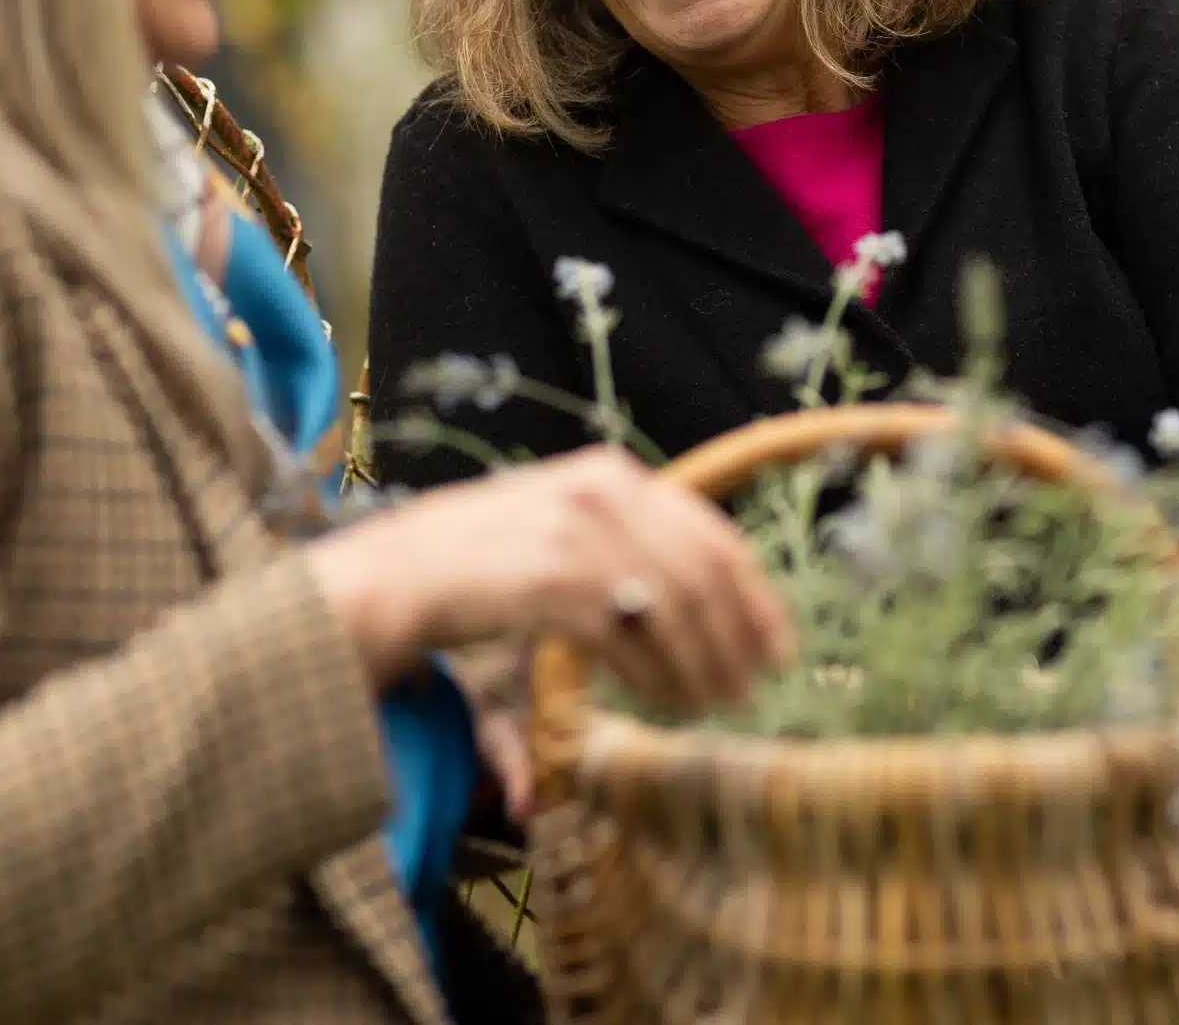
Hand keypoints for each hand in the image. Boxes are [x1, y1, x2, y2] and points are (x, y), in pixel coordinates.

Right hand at [307, 446, 793, 716]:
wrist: (398, 573)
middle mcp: (604, 492)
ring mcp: (579, 533)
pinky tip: (659, 699)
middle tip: (750, 691)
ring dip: (702, 666)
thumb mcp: (564, 535)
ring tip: (709, 704)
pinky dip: (653, 675)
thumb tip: (702, 618)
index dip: (756, 597)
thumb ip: (630, 556)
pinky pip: (629, 636)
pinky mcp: (554, 580)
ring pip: (675, 609)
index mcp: (613, 474)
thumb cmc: (482, 564)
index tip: (779, 648)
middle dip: (737, 640)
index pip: (714, 535)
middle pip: (705, 574)